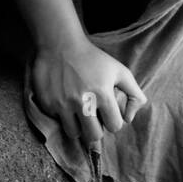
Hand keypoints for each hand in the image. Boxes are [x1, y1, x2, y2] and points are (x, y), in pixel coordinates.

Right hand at [31, 36, 147, 146]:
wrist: (60, 45)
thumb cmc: (93, 58)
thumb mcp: (119, 70)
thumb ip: (134, 94)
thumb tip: (129, 119)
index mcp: (103, 95)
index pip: (114, 126)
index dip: (113, 121)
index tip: (107, 114)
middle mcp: (83, 102)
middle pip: (94, 136)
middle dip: (95, 129)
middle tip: (93, 117)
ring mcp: (63, 105)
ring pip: (74, 133)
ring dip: (78, 126)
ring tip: (78, 113)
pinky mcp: (48, 104)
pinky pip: (57, 121)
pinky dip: (62, 115)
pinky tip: (64, 100)